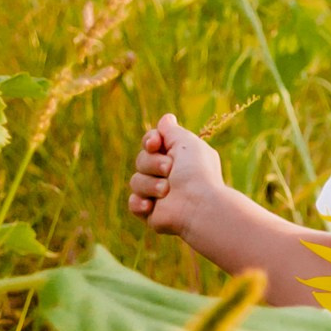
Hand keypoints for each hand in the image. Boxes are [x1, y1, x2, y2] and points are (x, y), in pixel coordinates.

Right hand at [127, 113, 225, 242]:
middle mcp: (168, 174)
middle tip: (169, 169)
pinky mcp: (151, 212)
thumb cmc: (196, 171)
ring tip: (166, 191)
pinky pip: (133, 203)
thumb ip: (172, 130)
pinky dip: (140, 202)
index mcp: (178, 157)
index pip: (152, 142)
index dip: (150, 141)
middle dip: (152, 163)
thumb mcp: (186, 142)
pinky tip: (151, 206)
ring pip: (136, 181)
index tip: (155, 144)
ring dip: (150, 184)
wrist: (198, 204)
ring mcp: (158, 194)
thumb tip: (166, 118)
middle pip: (141, 160)